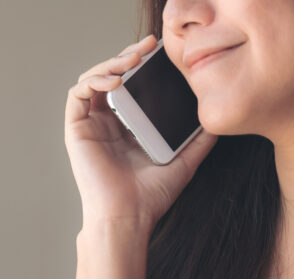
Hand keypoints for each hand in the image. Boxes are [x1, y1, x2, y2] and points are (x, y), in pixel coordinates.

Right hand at [65, 33, 217, 233]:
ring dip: (110, 63)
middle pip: (111, 77)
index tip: (160, 54)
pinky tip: (116, 80)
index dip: (141, 66)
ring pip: (93, 80)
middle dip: (127, 56)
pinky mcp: (76, 131)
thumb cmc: (150, 197)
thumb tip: (216, 119)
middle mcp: (106, 124)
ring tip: (132, 60)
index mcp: (127, 129)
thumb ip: (199, 140)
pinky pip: (78, 94)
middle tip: (148, 46)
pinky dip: (95, 80)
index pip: (131, 86)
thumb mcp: (185, 161)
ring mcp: (90, 127)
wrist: (129, 216)